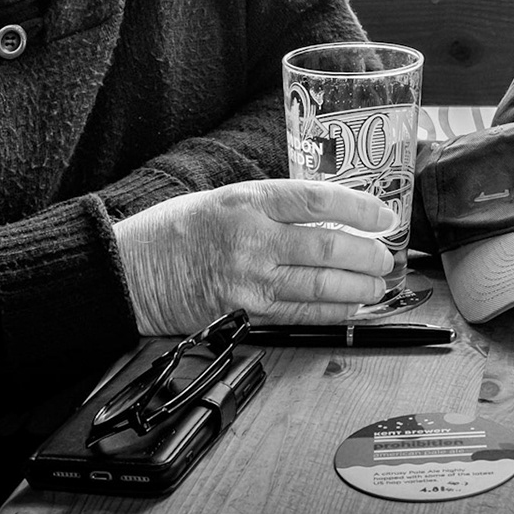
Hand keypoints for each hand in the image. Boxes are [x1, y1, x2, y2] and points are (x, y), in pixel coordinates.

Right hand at [114, 179, 395, 333]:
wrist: (128, 271)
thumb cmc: (175, 231)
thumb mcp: (226, 198)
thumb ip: (274, 207)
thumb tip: (329, 215)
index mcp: (249, 200)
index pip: (318, 200)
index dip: (360, 208)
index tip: (384, 216)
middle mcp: (252, 239)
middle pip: (327, 246)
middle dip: (367, 254)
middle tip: (386, 258)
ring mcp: (248, 279)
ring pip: (319, 284)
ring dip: (358, 288)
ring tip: (377, 286)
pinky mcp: (242, 313)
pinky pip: (299, 315)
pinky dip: (332, 312)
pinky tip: (351, 307)